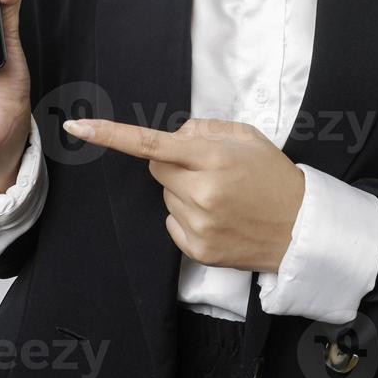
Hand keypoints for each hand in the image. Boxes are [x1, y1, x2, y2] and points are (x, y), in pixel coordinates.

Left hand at [64, 117, 305, 272]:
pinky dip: (186, 218)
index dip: (111, 135)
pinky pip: (171, 223)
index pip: (151, 144)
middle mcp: (201, 192)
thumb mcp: (247, 138)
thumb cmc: (273, 177)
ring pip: (165, 196)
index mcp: (213, 159)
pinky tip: (217, 218)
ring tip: (220, 198)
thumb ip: (204, 129)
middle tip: (209, 171)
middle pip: (156, 169)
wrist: (300, 228)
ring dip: (183, 192)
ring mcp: (198, 224)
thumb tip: (172, 136)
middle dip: (174, 166)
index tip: (77, 128)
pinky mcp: (196, 249)